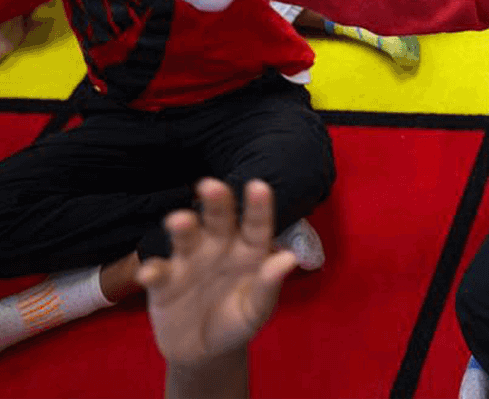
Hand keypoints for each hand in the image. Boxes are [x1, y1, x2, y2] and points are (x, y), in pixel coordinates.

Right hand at [138, 179, 295, 368]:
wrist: (203, 352)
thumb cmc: (237, 322)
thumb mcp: (256, 310)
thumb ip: (269, 285)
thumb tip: (289, 258)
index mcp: (248, 250)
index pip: (256, 224)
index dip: (258, 206)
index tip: (258, 186)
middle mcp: (219, 248)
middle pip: (218, 220)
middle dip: (215, 202)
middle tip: (210, 186)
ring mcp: (189, 262)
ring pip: (186, 237)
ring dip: (182, 227)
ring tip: (179, 221)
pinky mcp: (163, 283)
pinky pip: (158, 273)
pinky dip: (152, 271)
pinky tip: (149, 274)